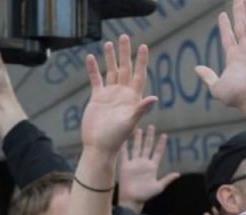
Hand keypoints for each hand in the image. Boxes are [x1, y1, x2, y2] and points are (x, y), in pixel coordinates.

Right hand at [80, 35, 157, 155]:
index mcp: (133, 98)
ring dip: (110, 58)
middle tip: (124, 36)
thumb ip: (140, 109)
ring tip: (109, 43)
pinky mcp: (97, 98)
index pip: (139, 75)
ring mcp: (110, 95)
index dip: (141, 61)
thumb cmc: (116, 138)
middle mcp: (123, 94)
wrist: (100, 146)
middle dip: (125, 53)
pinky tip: (90, 58)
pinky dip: (93, 69)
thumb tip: (154, 98)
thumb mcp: (129, 123)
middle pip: (125, 69)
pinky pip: (96, 80)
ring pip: (111, 72)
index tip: (144, 46)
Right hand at [117, 125, 179, 211]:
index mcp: (152, 167)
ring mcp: (134, 163)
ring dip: (138, 139)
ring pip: (137, 148)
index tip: (165, 135)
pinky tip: (125, 138)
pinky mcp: (125, 166)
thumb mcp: (159, 187)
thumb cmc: (145, 195)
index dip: (161, 144)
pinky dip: (125, 146)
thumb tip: (178, 174)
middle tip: (151, 126)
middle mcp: (143, 163)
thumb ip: (167, 179)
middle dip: (150, 137)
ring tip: (139, 128)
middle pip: (147, 147)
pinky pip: (125, 154)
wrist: (132, 199)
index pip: (158, 153)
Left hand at [194, 0, 245, 121]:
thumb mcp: (217, 88)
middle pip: (241, 26)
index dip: (225, 26)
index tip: (223, 15)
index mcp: (234, 59)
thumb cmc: (237, 97)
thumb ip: (208, 77)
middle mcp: (245, 51)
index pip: (228, 38)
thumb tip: (197, 69)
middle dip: (239, 13)